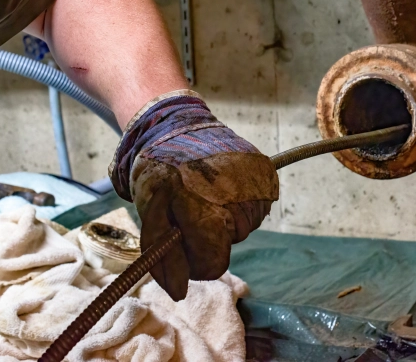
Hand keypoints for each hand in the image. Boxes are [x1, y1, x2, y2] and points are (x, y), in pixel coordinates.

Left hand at [110, 90, 278, 300]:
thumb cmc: (159, 171)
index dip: (195, 259)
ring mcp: (255, 184)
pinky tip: (223, 184)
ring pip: (245, 226)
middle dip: (210, 235)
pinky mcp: (265, 172)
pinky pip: (256, 206)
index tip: (182, 241)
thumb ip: (164, 257)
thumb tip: (180, 292)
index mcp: (205, 210)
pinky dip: (241, 202)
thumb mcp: (150, 215)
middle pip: (230, 244)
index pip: (214, 264)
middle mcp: (238, 199)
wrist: (177, 124)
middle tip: (191, 207)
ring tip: (207, 191)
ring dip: (227, 218)